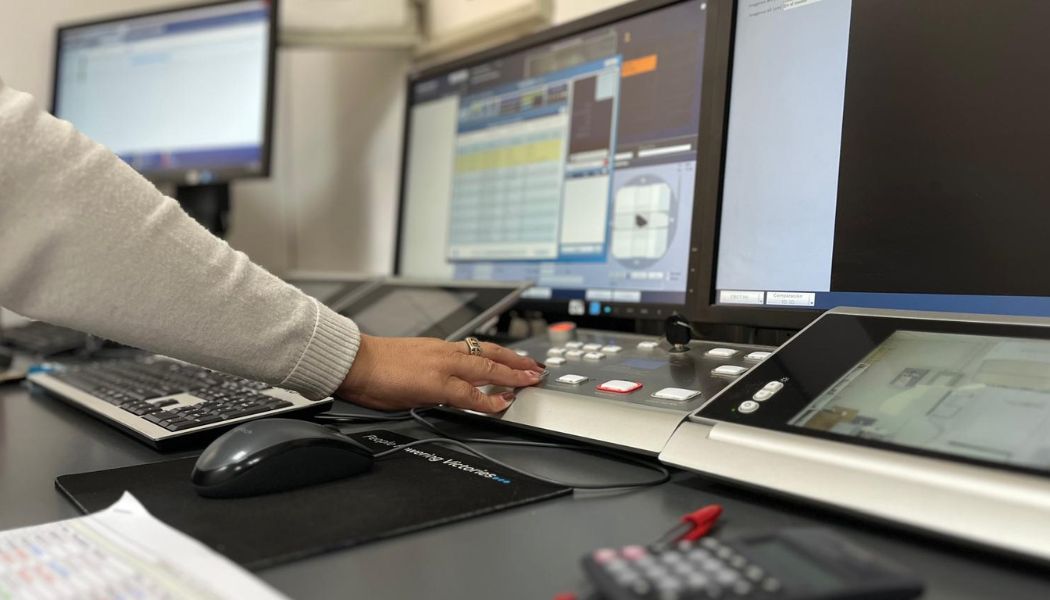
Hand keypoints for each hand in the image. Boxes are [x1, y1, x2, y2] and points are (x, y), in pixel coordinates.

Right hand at [336, 334, 544, 412]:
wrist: (354, 362)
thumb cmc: (372, 367)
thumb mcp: (409, 367)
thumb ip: (430, 378)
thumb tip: (440, 391)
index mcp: (437, 348)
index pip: (476, 349)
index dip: (500, 356)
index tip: (516, 361)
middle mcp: (444, 352)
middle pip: (489, 354)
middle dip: (516, 361)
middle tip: (536, 367)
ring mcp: (441, 365)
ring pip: (485, 367)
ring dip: (512, 374)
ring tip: (530, 380)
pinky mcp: (435, 383)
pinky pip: (468, 392)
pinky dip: (488, 398)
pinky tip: (502, 402)